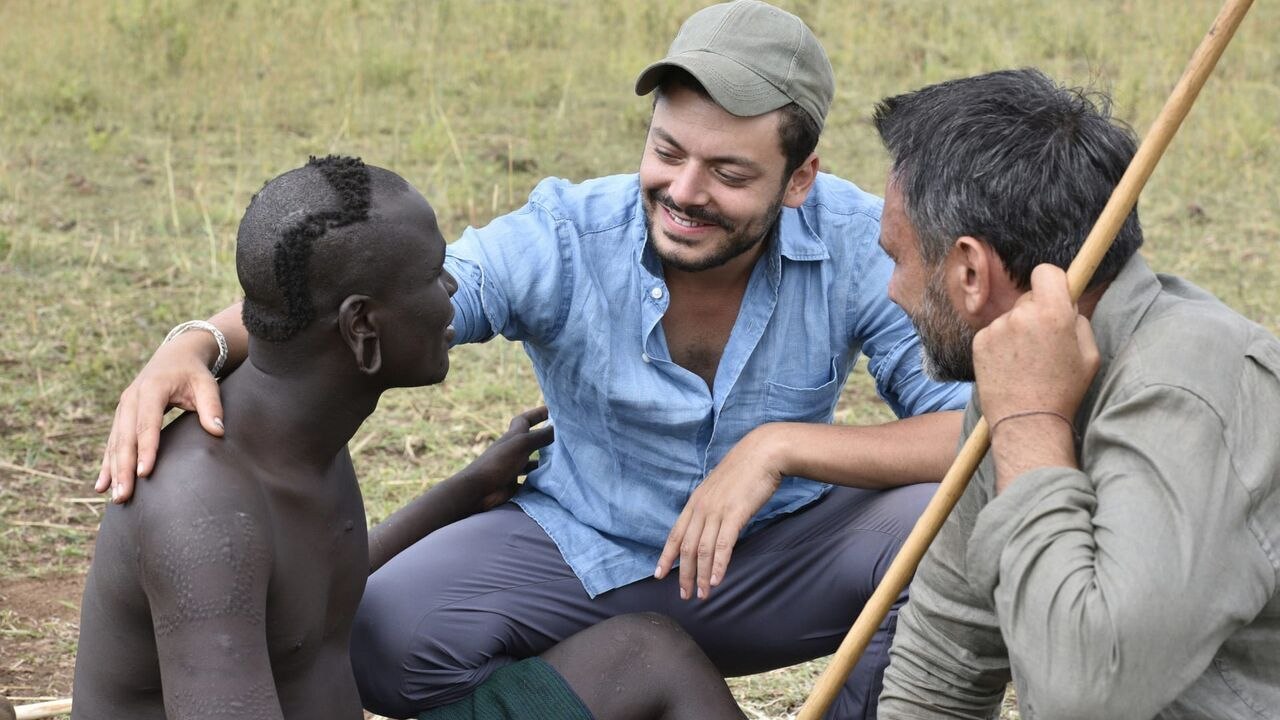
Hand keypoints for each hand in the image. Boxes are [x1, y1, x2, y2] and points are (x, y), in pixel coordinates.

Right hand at [95, 332, 224, 502]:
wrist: (176, 355)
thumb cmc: (194, 373)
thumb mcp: (207, 384)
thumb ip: (212, 406)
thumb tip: (218, 431)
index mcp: (152, 389)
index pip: (148, 424)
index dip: (146, 449)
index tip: (144, 473)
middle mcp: (131, 398)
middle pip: (125, 437)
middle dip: (123, 468)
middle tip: (123, 495)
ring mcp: (123, 407)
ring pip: (115, 442)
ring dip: (113, 470)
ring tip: (114, 496)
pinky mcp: (121, 415)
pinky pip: (112, 442)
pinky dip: (108, 463)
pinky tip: (102, 485)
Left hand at [462, 406, 553, 510]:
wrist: (477, 490)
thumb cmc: (498, 463)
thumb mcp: (521, 444)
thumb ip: (540, 436)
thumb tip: (559, 428)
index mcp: (513, 437)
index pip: (524, 420)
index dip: (537, 413)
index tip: (553, 411)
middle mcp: (512, 450)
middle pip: (531, 441)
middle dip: (546, 439)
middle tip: (564, 440)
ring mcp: (512, 467)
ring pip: (532, 462)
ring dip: (545, 462)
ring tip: (563, 463)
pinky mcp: (512, 484)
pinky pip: (530, 481)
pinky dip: (539, 481)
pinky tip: (551, 482)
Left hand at [654, 428, 782, 599]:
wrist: (763, 452)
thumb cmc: (745, 470)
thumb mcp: (720, 488)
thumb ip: (712, 506)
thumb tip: (711, 523)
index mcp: (695, 501)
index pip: (675, 533)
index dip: (666, 556)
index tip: (658, 575)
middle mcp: (701, 508)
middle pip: (687, 547)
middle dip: (684, 574)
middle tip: (684, 595)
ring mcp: (716, 511)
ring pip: (703, 550)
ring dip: (701, 575)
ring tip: (702, 594)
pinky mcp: (734, 514)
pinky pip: (722, 545)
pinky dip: (718, 565)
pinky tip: (716, 581)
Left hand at [972, 264, 1100, 424]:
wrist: (1027, 421)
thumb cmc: (1064, 390)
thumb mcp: (1089, 354)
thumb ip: (1078, 321)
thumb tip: (1067, 303)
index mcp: (1053, 312)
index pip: (1046, 271)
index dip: (1052, 282)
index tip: (1055, 295)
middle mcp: (1021, 314)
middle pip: (1029, 298)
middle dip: (1037, 312)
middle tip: (1044, 343)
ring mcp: (996, 327)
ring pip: (1011, 318)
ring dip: (1018, 331)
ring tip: (1026, 362)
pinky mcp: (978, 341)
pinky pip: (994, 333)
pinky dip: (1001, 345)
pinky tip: (1010, 367)